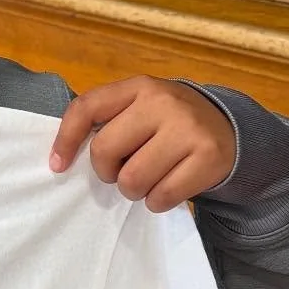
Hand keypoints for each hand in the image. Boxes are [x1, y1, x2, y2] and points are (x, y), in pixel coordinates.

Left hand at [49, 77, 235, 212]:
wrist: (230, 130)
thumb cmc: (170, 124)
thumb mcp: (141, 108)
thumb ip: (109, 121)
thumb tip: (63, 157)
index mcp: (139, 86)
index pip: (87, 108)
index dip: (65, 140)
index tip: (58, 166)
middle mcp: (162, 102)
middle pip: (105, 151)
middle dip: (107, 172)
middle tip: (123, 171)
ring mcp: (187, 129)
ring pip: (132, 180)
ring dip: (134, 191)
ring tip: (148, 179)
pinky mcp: (208, 157)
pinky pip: (161, 197)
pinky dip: (157, 202)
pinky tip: (168, 187)